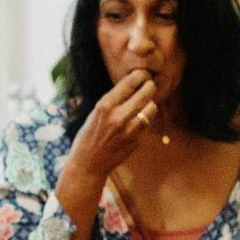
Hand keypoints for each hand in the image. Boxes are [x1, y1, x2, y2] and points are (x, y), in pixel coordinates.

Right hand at [63, 69, 158, 190]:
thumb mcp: (96, 112)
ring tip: (144, 105)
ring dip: (150, 104)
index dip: (140, 75)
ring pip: (152, 107)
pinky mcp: (136, 141)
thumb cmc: (89, 135)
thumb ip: (113, 100)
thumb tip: (133, 85)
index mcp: (105, 105)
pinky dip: (145, 120)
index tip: (142, 75)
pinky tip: (138, 121)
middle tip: (149, 85)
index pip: (130, 82)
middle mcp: (118, 116)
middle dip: (149, 86)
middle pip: (146, 92)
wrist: (88, 164)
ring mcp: (129, 130)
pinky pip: (147, 124)